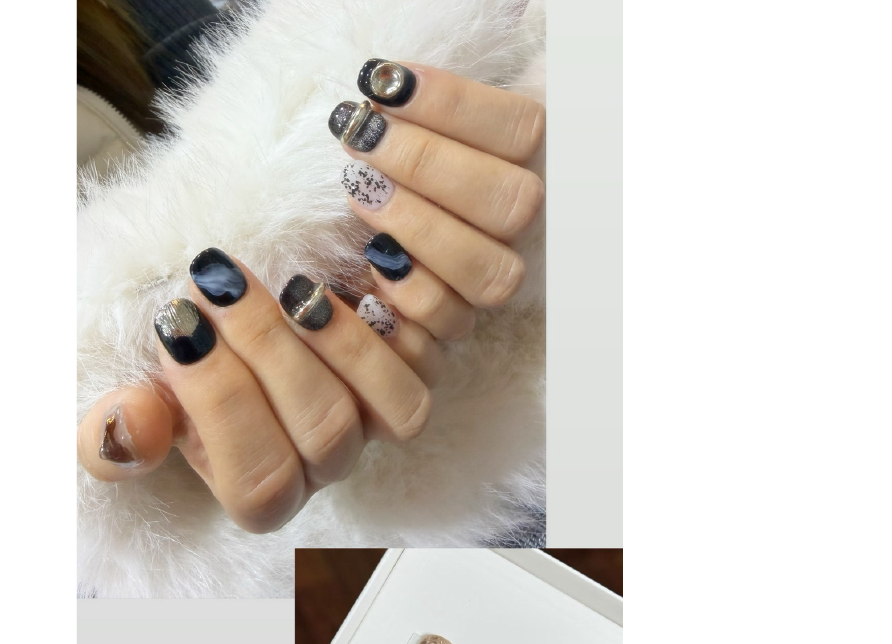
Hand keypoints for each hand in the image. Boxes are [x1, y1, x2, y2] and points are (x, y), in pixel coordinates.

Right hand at [77, 249, 438, 532]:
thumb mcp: (137, 394)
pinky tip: (366, 258)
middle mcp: (330, 460)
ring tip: (295, 286)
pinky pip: (438, 350)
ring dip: (348, 344)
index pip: (259, 483)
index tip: (178, 326)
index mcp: (262, 487)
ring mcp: (380, 414)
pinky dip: (409, 306)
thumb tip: (126, 427)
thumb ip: (116, 433)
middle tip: (220, 283)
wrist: (235, 309)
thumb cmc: (186, 359)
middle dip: (269, 354)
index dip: (223, 409)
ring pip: (398, 408)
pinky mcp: (419, 361)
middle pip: (326, 435)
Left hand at [331, 59, 545, 340]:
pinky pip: (452, 322)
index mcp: (536, 157)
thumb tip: (402, 74)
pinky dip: (409, 292)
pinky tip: (368, 255)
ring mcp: (502, 273)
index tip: (382, 83)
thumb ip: (438, 95)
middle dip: (428, 165)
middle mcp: (532, 221)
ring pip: (490, 271)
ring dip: (419, 228)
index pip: (521, 129)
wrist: (373, 215)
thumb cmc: (399, 152)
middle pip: (514, 202)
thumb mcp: (428, 113)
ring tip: (355, 188)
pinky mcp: (462, 319)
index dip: (453, 105)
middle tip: (362, 137)